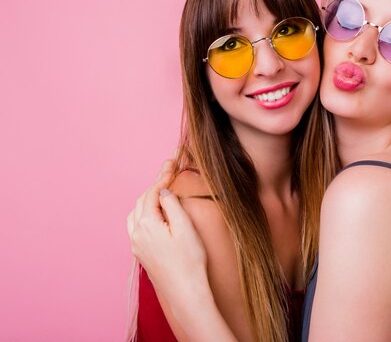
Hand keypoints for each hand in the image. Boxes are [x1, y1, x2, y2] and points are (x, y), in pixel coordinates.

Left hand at [127, 160, 207, 293]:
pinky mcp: (140, 253)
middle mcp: (136, 233)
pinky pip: (136, 225)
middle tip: (169, 170)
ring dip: (148, 198)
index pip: (153, 192)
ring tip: (163, 189)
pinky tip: (155, 213)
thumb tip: (164, 191)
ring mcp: (136, 245)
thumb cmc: (190, 262)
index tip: (171, 161)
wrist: (186, 293)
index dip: (163, 175)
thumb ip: (172, 206)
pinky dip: (145, 212)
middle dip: (155, 185)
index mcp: (147, 224)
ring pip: (136, 212)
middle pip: (142, 200)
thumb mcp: (186, 228)